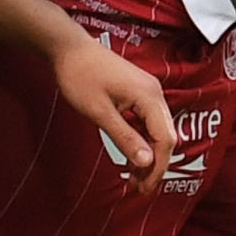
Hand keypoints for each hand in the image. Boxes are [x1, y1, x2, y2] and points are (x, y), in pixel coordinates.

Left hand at [41, 34, 169, 182]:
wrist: (69, 48)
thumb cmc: (80, 76)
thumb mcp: (100, 113)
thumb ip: (125, 138)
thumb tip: (146, 162)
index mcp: (149, 97)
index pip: (165, 140)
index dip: (157, 167)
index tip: (144, 187)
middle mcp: (155, 93)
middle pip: (166, 136)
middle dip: (155, 164)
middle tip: (140, 187)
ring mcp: (148, 91)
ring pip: (158, 130)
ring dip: (149, 153)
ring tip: (134, 176)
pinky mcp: (139, 91)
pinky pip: (148, 120)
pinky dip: (142, 139)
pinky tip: (131, 153)